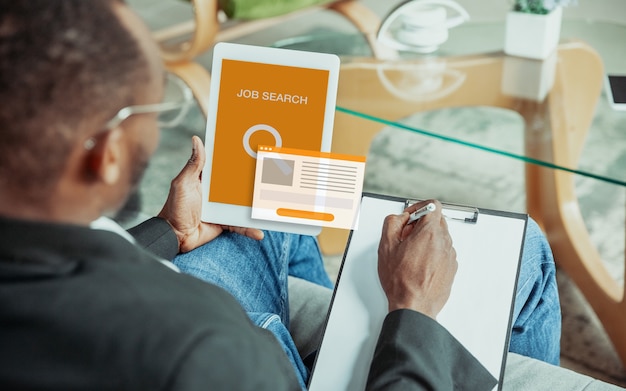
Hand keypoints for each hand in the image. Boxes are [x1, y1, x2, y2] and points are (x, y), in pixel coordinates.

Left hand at [158, 136, 263, 252]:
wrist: (174, 235)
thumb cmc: (175, 208)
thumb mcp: (183, 183)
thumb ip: (193, 164)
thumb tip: (196, 139)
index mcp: (208, 180)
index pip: (225, 167)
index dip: (238, 160)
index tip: (253, 151)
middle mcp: (217, 193)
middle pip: (239, 186)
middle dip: (254, 181)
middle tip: (273, 176)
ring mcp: (222, 208)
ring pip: (244, 206)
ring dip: (256, 206)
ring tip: (271, 205)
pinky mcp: (225, 223)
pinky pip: (240, 225)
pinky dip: (249, 229)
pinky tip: (260, 232)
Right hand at [377, 200, 456, 318]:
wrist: (414, 306)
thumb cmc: (401, 281)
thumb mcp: (386, 246)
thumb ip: (392, 223)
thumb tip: (400, 217)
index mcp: (429, 233)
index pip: (433, 205)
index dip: (419, 207)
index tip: (410, 216)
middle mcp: (444, 242)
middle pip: (437, 220)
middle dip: (421, 223)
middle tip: (406, 235)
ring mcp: (449, 256)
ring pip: (440, 236)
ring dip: (427, 239)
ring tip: (411, 253)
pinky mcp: (451, 268)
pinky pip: (443, 252)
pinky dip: (433, 252)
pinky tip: (419, 264)